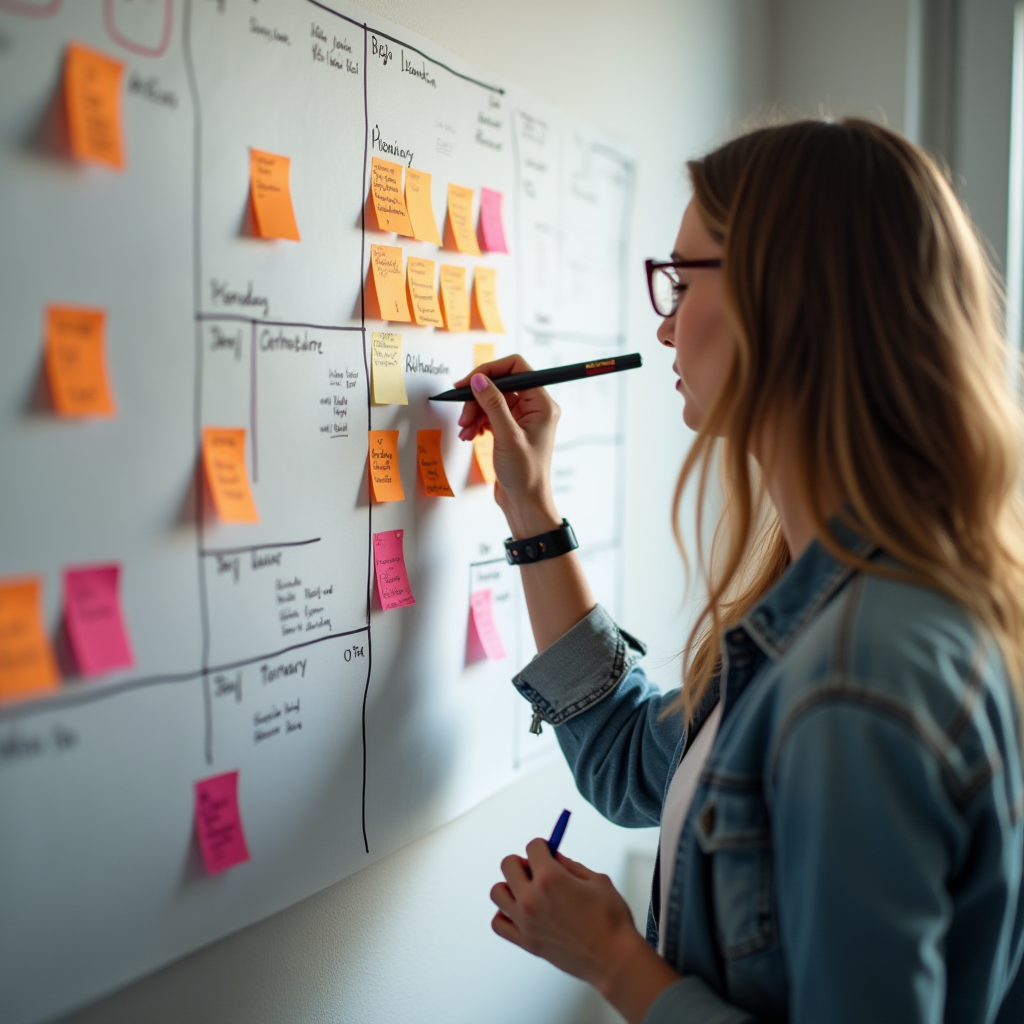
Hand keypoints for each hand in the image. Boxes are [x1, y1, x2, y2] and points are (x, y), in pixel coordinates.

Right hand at [455, 355, 561, 536]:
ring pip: (492, 401)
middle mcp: (534, 408)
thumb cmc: (525, 474)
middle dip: (478, 397)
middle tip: (462, 412)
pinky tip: (469, 434)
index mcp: (542, 404)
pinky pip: (490, 415)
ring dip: (474, 412)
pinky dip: (477, 422)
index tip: (469, 382)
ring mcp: (522, 419)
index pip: (517, 368)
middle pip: (501, 385)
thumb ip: (493, 404)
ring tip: (465, 429)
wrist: (525, 503)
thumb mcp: (507, 436)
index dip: (490, 371)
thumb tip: (479, 380)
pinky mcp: (511, 430)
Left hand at [489, 839, 678, 1022]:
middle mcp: (532, 898)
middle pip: (508, 865)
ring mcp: (526, 921)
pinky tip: (519, 912)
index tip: (547, 850)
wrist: (613, 959)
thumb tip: (555, 857)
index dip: (542, 846)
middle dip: (523, 861)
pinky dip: (504, 915)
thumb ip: (571, 865)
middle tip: (536, 868)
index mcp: (550, 878)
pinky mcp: (526, 942)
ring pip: (498, 892)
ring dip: (510, 886)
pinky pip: (499, 924)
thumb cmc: (610, 922)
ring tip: (527, 890)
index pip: (532, 847)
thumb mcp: (597, 880)